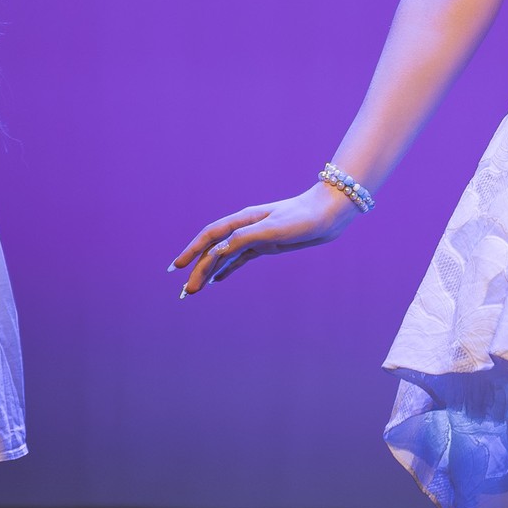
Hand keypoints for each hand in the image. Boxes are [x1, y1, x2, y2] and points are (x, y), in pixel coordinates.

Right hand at [170, 182, 359, 296]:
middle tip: (186, 292)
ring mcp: (254, 237)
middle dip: (197, 269)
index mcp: (243, 220)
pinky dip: (225, 270)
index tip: (178, 268)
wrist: (328, 214)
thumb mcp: (274, 228)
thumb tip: (219, 249)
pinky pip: (239, 259)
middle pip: (214, 249)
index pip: (210, 236)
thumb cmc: (303, 218)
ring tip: (194, 290)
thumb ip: (245, 237)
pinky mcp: (265, 246)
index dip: (192, 250)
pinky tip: (216, 281)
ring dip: (208, 272)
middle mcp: (245, 228)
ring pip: (224, 256)